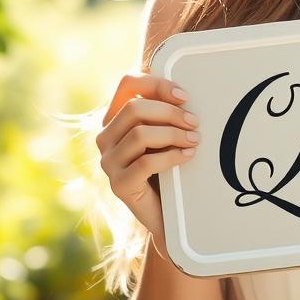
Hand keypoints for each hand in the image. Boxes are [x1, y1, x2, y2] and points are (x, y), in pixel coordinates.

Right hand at [95, 73, 201, 260]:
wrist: (167, 214)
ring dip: (173, 134)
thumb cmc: (168, 166)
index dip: (156, 84)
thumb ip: (165, 113)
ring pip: (140, 134)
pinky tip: (187, 156)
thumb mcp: (165, 133)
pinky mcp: (119, 185)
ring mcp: (108, 162)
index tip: (184, 96)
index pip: (126, 84)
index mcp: (114, 118)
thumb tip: (184, 96)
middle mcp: (105, 138)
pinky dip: (171, 156)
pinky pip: (146, 162)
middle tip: (195, 123)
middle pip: (134, 108)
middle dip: (170, 112)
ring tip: (194, 140)